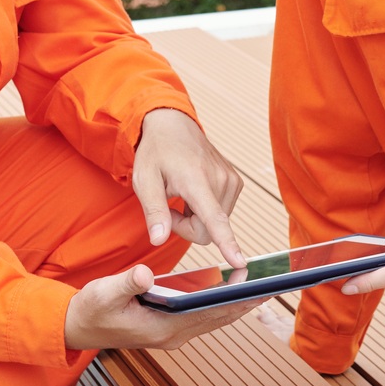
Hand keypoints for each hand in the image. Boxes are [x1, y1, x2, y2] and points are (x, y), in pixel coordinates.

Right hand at [64, 263, 259, 351]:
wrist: (77, 327)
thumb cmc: (91, 309)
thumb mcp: (103, 293)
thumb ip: (126, 283)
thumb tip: (146, 274)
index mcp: (163, 328)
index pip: (209, 313)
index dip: (236, 300)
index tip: (259, 289)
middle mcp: (174, 335)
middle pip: (219, 317)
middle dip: (247, 301)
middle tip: (276, 283)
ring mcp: (174, 334)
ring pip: (215, 318)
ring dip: (238, 303)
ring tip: (264, 285)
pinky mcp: (171, 327)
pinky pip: (205, 316)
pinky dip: (222, 303)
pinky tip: (235, 290)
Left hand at [131, 108, 245, 267]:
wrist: (173, 125)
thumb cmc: (156, 152)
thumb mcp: (144, 180)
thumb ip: (153, 211)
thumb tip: (159, 239)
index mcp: (196, 180)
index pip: (214, 219)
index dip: (227, 243)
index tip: (240, 261)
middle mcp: (220, 180)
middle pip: (208, 231)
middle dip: (186, 227)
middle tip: (169, 207)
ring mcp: (231, 180)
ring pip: (216, 224)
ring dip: (196, 218)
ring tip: (182, 195)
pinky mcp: (236, 182)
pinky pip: (221, 213)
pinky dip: (205, 210)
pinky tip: (194, 192)